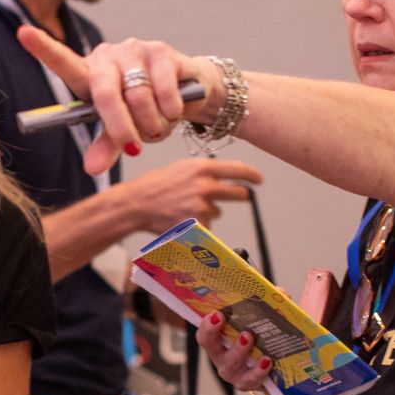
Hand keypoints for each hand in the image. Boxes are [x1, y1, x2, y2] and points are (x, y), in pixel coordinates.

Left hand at [16, 29, 218, 175]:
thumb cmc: (145, 111)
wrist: (188, 93)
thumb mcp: (122, 131)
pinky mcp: (161, 51)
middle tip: (135, 147)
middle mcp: (107, 56)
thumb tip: (92, 169)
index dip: (44, 48)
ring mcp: (134, 50)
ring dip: (151, 123)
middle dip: (120, 127)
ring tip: (156, 127)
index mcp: (89, 75)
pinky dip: (170, 110)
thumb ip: (106, 146)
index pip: (64, 62)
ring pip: (138, 95)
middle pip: (105, 93)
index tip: (23, 33)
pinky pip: (163, 89)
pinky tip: (173, 111)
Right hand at [124, 158, 263, 233]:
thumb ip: (203, 172)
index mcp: (202, 167)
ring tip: (183, 209)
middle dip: (241, 196)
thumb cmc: (153, 186)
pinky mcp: (197, 225)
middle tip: (241, 196)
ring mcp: (202, 206)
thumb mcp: (180, 169)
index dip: (252, 175)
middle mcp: (206, 185)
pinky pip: (206, 227)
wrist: (135, 204)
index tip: (258, 179)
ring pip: (217, 212)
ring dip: (207, 212)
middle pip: (238, 193)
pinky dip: (197, 226)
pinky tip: (180, 219)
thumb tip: (224, 178)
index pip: (238, 170)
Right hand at [198, 310, 270, 393]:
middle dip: (214, 333)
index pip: (205, 332)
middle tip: (224, 319)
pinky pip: (250, 380)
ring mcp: (233, 372)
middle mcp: (221, 356)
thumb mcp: (265, 319)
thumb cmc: (264, 339)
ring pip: (230, 363)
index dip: (206, 324)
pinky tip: (267, 361)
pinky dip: (258, 371)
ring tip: (249, 337)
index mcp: (220, 338)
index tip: (216, 313)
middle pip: (210, 346)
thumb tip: (280, 293)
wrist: (278, 368)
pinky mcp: (247, 383)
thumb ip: (270, 303)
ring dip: (238, 350)